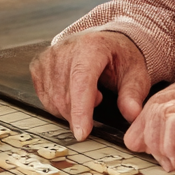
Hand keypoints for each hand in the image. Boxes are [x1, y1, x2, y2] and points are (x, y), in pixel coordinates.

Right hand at [30, 30, 151, 140]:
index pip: (81, 81)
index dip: (80, 109)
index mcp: (91, 47)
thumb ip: (133, 95)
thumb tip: (132, 114)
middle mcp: (65, 48)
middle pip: (64, 95)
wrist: (104, 41)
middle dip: (79, 114)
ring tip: (88, 93)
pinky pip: (44, 97)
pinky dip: (58, 104)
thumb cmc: (119, 57)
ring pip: (52, 100)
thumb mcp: (136, 74)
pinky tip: (71, 93)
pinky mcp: (38, 64)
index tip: (82, 133)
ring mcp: (49, 56)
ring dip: (69, 109)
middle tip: (99, 100)